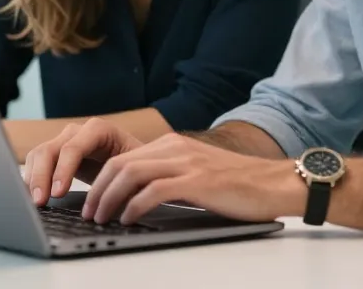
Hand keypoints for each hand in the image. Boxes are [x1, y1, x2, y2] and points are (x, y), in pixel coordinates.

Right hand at [22, 117, 143, 205]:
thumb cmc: (136, 167)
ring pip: (38, 155)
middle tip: (40, 202)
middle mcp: (77, 132)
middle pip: (50, 150)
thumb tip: (111, 200)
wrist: (132, 163)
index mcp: (99, 130)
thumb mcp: (133, 171)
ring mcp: (64, 141)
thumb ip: (122, 180)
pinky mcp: (55, 155)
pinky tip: (32, 197)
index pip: (73, 147)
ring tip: (36, 203)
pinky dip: (31, 180)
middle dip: (42, 177)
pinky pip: (35, 163)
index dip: (63, 170)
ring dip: (33, 179)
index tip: (59, 193)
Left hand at [82, 132, 304, 224]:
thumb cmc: (239, 184)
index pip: (124, 157)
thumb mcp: (197, 171)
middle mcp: (176, 147)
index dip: (102, 180)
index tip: (91, 200)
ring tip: (101, 218)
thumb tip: (139, 196)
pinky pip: (153, 191)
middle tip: (88, 212)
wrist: (274, 182)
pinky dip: (134, 206)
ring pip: (131, 174)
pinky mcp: (196, 181)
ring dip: (109, 198)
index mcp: (174, 143)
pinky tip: (128, 219)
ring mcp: (186, 162)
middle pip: (121, 163)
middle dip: (98, 189)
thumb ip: (171, 175)